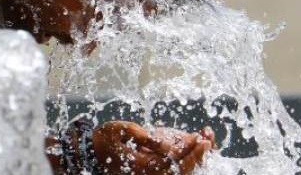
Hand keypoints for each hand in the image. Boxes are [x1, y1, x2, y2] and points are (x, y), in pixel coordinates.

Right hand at [92, 121, 214, 174]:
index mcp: (142, 167)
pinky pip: (172, 169)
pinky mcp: (151, 170)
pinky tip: (193, 145)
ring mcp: (150, 174)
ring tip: (205, 140)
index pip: (174, 163)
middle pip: (181, 172)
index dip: (191, 153)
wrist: (92, 150)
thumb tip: (165, 145)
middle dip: (197, 157)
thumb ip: (144, 137)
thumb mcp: (123, 130)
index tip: (202, 140)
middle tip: (208, 141)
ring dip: (194, 159)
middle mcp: (148, 174)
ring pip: (178, 172)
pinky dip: (185, 159)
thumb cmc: (106, 138)